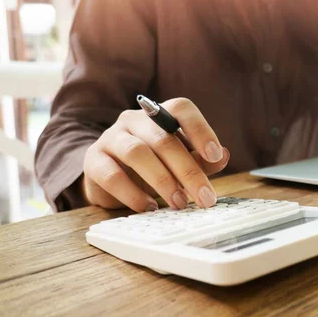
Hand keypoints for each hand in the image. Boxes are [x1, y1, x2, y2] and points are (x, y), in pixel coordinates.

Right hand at [81, 98, 229, 211]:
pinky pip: (112, 175)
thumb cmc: (152, 164)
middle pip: (163, 139)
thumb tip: (224, 156)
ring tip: (179, 203)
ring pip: (137, 153)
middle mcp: (134, 120)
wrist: (109, 175)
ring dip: (162, 181)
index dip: (200, 129)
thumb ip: (201, 159)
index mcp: (159, 114)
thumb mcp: (180, 161)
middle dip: (188, 170)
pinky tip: (149, 208)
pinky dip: (133, 194)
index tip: (215, 155)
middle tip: (205, 197)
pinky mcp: (93, 161)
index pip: (181, 108)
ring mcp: (111, 137)